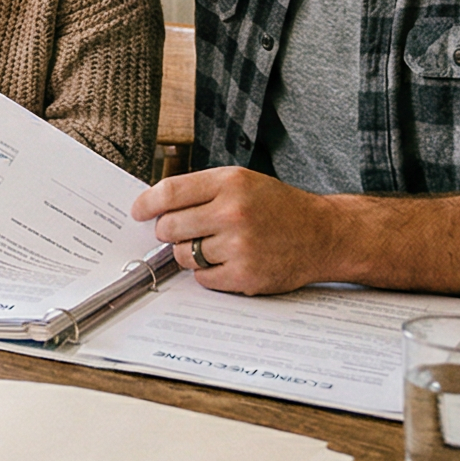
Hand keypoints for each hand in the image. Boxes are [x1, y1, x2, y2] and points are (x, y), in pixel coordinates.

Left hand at [129, 166, 338, 294]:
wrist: (322, 234)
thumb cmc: (278, 207)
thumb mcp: (243, 182)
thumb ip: (201, 190)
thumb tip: (155, 206)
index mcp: (230, 182)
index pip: (169, 192)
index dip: (146, 204)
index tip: (138, 211)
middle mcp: (234, 212)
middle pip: (169, 227)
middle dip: (169, 231)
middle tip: (181, 231)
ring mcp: (239, 246)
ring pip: (184, 255)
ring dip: (190, 253)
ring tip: (214, 245)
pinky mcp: (245, 275)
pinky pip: (202, 278)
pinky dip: (208, 273)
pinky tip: (227, 261)